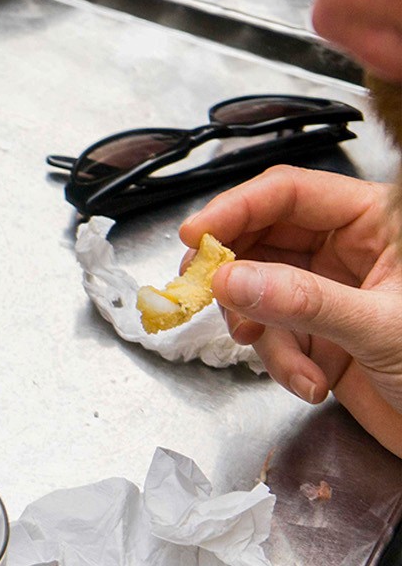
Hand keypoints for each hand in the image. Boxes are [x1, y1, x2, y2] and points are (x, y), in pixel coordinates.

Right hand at [179, 166, 401, 456]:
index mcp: (375, 222)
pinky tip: (311, 383)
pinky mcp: (320, 332)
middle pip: (262, 238)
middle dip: (235, 273)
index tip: (194, 236)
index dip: (236, 208)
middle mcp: (349, 249)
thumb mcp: (382, 328)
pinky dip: (281, 361)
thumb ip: (305, 301)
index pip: (290, 193)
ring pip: (259, 291)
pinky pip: (272, 333)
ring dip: (264, 332)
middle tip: (203, 291)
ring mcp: (331, 291)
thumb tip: (230, 279)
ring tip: (293, 366)